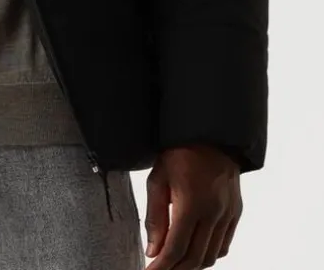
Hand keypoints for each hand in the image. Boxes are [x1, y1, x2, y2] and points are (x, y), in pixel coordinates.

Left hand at [145, 145, 242, 268]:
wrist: (210, 133)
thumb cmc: (179, 152)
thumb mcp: (158, 179)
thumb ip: (155, 217)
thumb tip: (153, 250)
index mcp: (192, 204)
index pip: (176, 249)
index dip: (162, 266)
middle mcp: (214, 213)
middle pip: (195, 258)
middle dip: (175, 269)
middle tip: (160, 269)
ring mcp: (228, 214)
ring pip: (212, 256)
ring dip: (193, 264)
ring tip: (175, 262)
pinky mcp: (236, 212)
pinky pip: (224, 245)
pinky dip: (210, 254)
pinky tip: (196, 251)